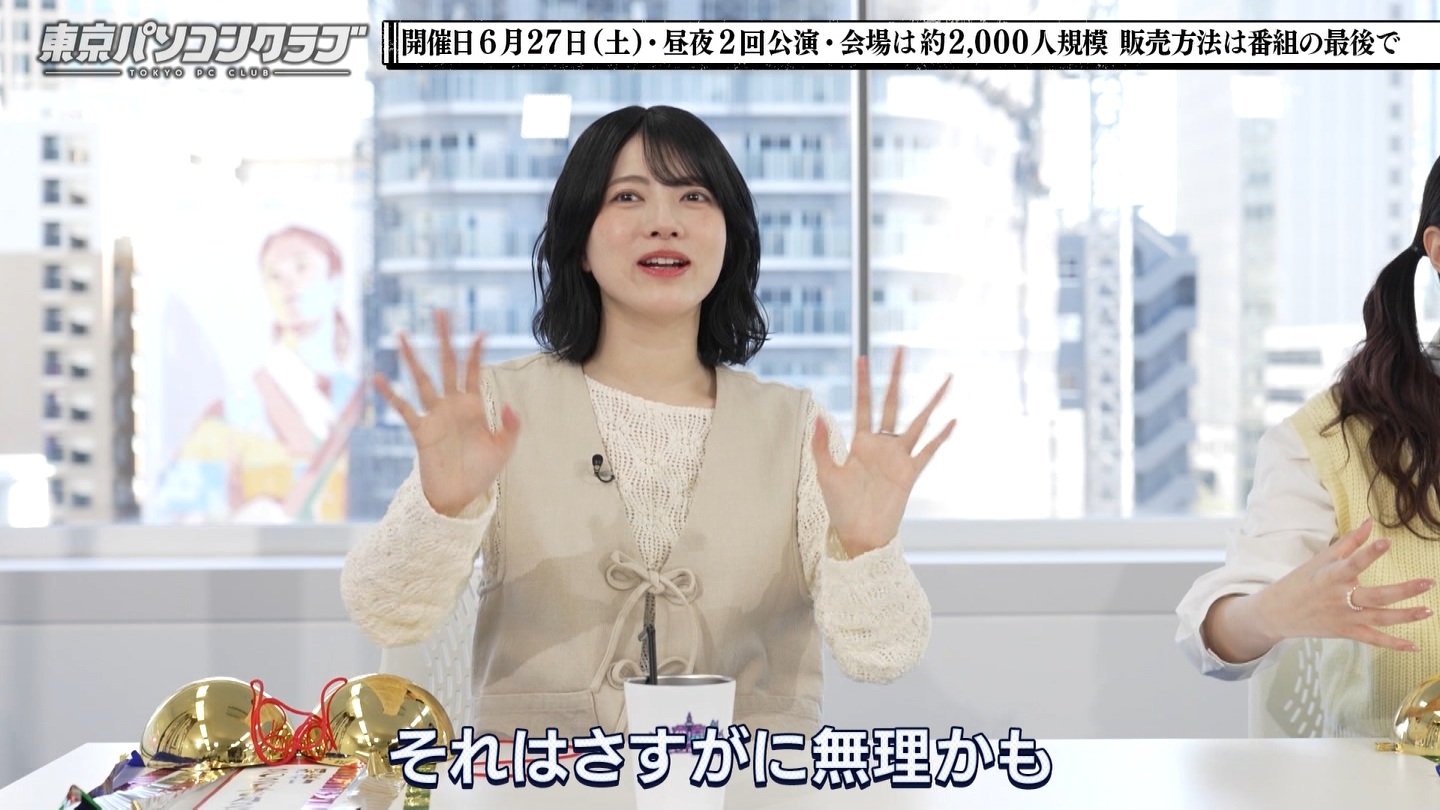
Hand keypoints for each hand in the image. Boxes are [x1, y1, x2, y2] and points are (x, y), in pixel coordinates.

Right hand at [373, 309, 520, 516]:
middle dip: (444, 339)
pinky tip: (378, 377)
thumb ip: (510, 427)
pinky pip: (403, 409)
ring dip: (412, 358)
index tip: (480, 331)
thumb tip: (509, 405)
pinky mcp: (420, 431)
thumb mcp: (503, 449)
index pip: (473, 371)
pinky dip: (391, 394)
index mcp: (473, 405)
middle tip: (440, 313)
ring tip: (402, 335)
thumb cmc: (482, 471)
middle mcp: (452, 405)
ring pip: (422, 379)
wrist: (459, 495)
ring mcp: (435, 415)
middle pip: (447, 364)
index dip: (476, 352)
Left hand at [811, 346, 954, 556]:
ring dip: (932, 402)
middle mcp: (882, 444)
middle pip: (891, 402)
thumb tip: (818, 417)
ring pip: (918, 422)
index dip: (863, 381)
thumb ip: (822, 446)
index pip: (863, 404)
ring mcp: (899, 457)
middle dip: (895, 376)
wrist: (859, 535)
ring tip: (946, 380)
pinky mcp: (910, 474)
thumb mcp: (826, 475)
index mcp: (860, 442)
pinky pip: (928, 452)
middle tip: (901, 350)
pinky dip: (940, 437)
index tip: (863, 357)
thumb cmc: (840, 507)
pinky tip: (952, 420)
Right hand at [1252, 519, 1433, 651]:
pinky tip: (1413, 645)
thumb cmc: (1300, 582)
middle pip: (1376, 596)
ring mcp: (1344, 618)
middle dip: (1403, 590)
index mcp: (1331, 576)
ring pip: (1380, 618)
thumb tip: (1370, 522)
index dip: (1370, 553)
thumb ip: (1349, 542)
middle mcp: (1340, 598)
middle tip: (1428, 583)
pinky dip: (1393, 644)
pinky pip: (1373, 639)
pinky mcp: (1346, 632)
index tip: (1387, 542)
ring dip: (1405, 616)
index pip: (1353, 563)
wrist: (1278, 613)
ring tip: (1428, 610)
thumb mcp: (1319, 560)